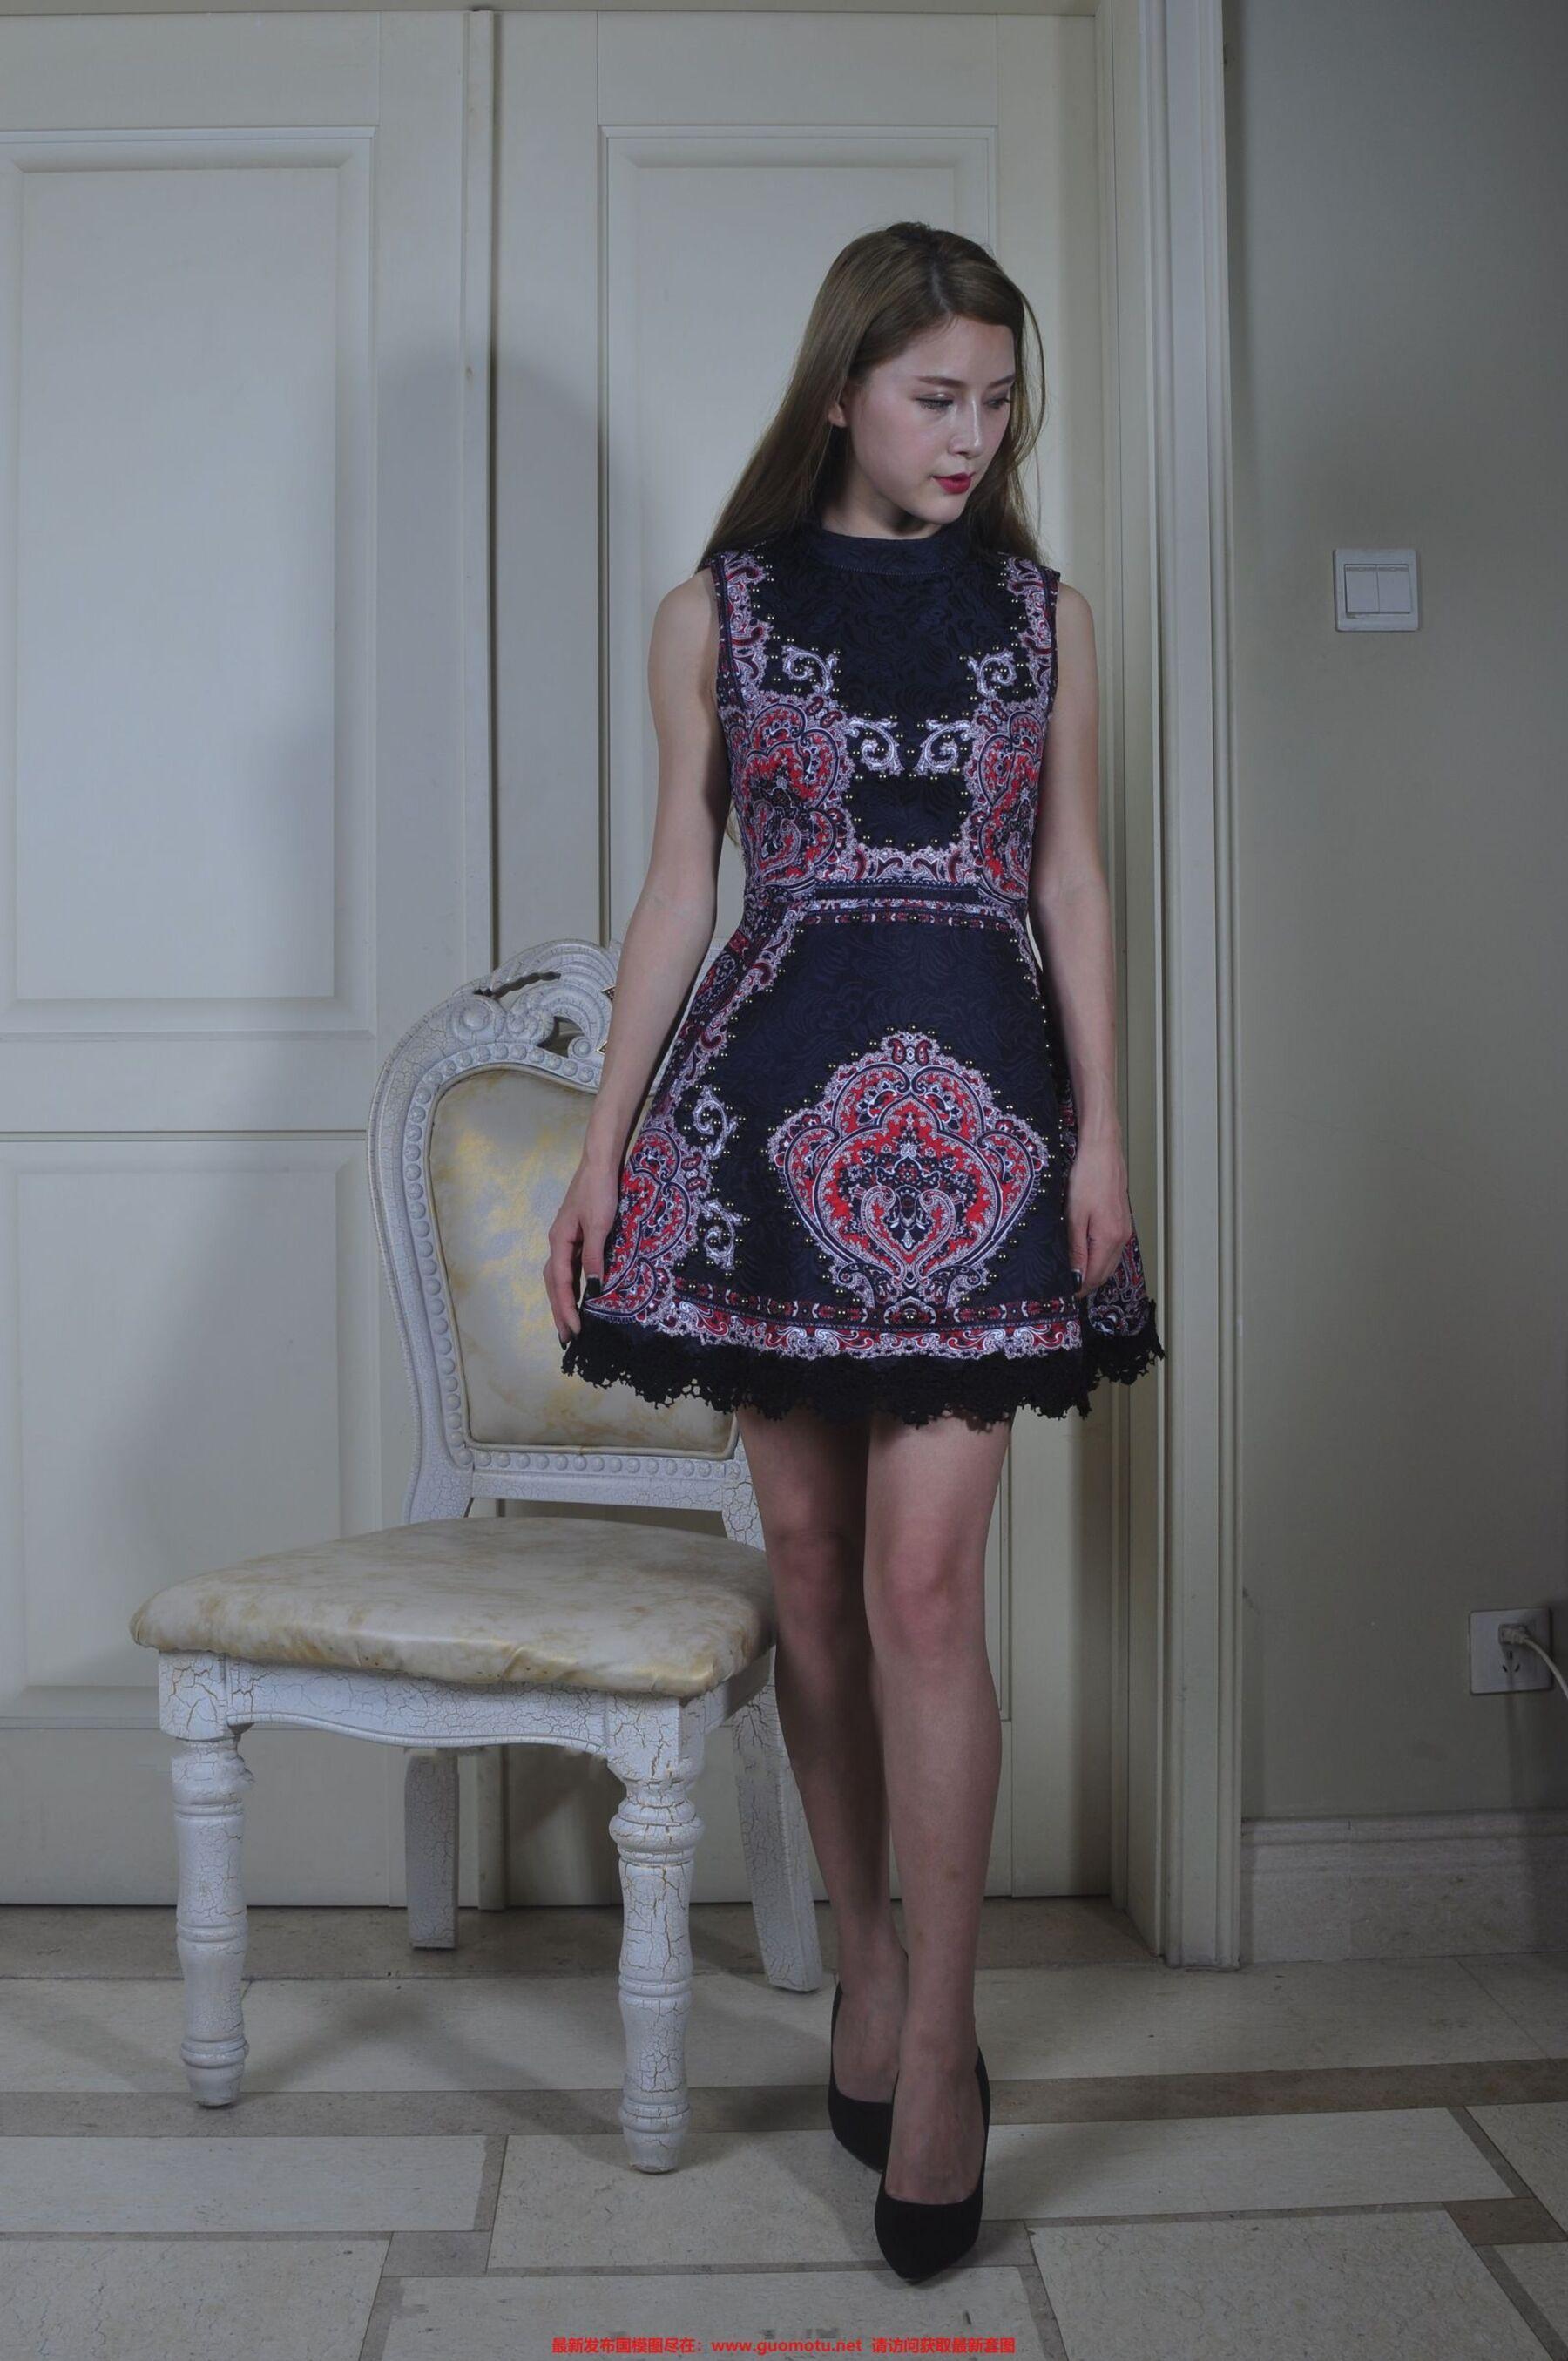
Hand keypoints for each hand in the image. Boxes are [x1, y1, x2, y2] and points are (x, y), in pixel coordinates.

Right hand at [543, 1157, 623, 1344]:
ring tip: (568, 1325)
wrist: (599, 1164)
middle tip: (567, 1339)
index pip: (561, 1282)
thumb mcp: (600, 1224)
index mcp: (560, 1241)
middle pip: (554, 1284)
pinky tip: (579, 1297)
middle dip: (559, 1311)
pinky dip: (570, 1286)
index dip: (567, 1307)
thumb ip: (596, 1256)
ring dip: (562, 1301)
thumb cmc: (600, 1191)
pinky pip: (568, 1268)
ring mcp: (565, 1239)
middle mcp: (558, 1242)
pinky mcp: (575, 1236)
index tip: (575, 1329)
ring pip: (559, 1277)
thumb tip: (595, 1288)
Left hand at [1064, 1136, 1132, 1295]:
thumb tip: (1075, 1276)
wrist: (1102, 1152)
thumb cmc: (1088, 1177)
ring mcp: (1124, 1230)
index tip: (1063, 1294)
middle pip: (1104, 1273)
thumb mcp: (1074, 1215)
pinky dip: (1100, 1258)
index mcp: (1109, 1238)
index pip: (1094, 1276)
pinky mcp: (1122, 1222)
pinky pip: (1112, 1250)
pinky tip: (1086, 1254)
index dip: (1079, 1288)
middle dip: (1086, 1284)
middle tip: (1065, 1288)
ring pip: (1109, 1263)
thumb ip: (1076, 1248)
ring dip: (1093, 1272)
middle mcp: (1121, 1238)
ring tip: (1072, 1274)